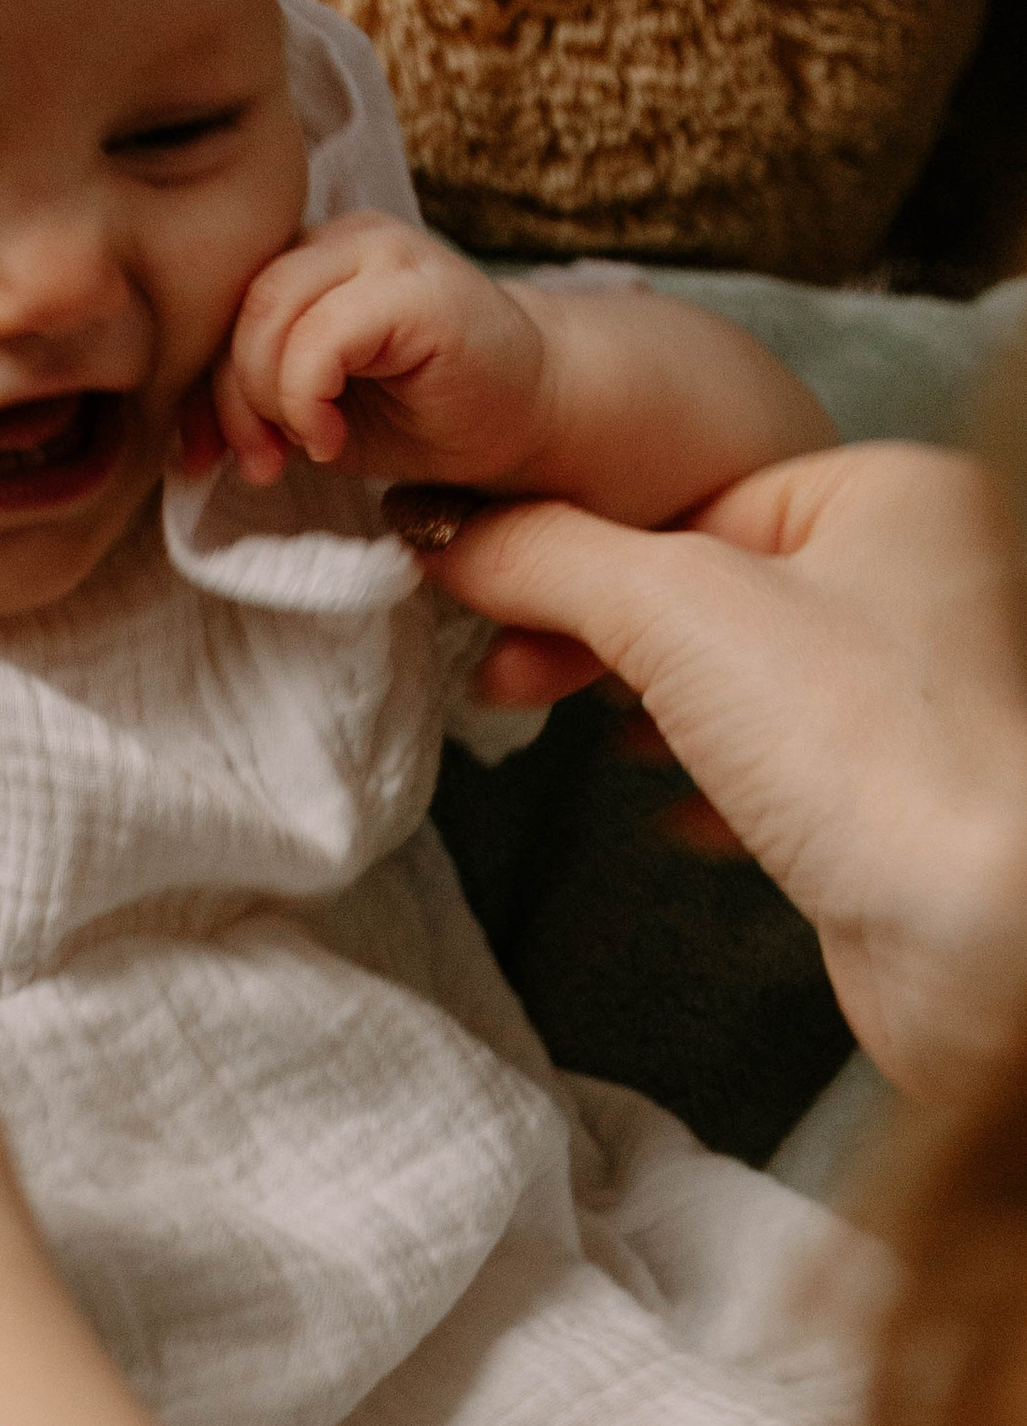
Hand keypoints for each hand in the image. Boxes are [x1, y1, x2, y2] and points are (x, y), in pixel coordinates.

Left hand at [199, 215, 549, 489]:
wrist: (532, 416)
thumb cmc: (425, 412)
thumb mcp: (314, 411)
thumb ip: (253, 398)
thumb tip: (185, 437)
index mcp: (310, 256)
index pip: (221, 305)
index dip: (199, 386)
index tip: (203, 458)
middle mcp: (342, 237)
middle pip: (239, 307)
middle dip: (231, 400)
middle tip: (261, 462)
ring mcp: (382, 251)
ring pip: (270, 315)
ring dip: (269, 402)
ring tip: (305, 447)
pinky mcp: (414, 288)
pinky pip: (320, 337)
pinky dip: (306, 399)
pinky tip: (331, 437)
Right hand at [425, 446, 1026, 1103]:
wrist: (979, 934)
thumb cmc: (872, 750)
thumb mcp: (673, 611)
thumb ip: (548, 559)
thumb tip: (451, 536)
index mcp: (895, 492)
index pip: (697, 497)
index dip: (587, 553)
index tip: (496, 602)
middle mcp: (928, 577)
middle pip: (715, 586)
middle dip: (606, 641)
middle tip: (514, 682)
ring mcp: (923, 691)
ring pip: (747, 679)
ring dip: (657, 712)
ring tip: (597, 745)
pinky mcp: (909, 795)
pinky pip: (789, 768)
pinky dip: (719, 785)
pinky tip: (679, 815)